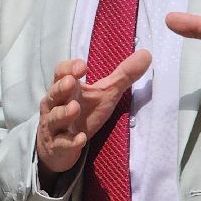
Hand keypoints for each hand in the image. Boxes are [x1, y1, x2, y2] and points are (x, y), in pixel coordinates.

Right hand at [36, 51, 151, 178]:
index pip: (61, 73)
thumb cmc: (84, 114)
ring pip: (55, 118)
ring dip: (63, 113)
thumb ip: (123, 76)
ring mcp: (54, 126)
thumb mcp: (105, 94)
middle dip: (61, 88)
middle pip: (54, 93)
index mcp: (66, 89)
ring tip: (74, 108)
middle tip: (71, 82)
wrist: (59, 146)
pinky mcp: (57, 145)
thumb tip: (147, 54)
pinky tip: (81, 139)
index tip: (83, 67)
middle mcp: (55, 105)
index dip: (69, 68)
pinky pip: (62, 143)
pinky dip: (70, 141)